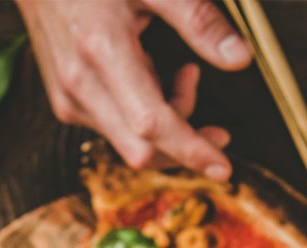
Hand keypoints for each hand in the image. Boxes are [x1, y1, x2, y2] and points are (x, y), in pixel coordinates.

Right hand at [16, 0, 248, 178]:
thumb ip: (198, 20)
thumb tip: (239, 58)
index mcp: (102, 51)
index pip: (152, 124)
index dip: (191, 150)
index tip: (222, 168)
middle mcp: (80, 84)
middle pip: (141, 150)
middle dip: (185, 148)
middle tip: (220, 131)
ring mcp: (69, 98)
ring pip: (130, 144)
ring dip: (167, 125)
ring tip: (185, 75)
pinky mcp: (67, 103)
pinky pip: (116, 129)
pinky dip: (145, 118)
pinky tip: (153, 79)